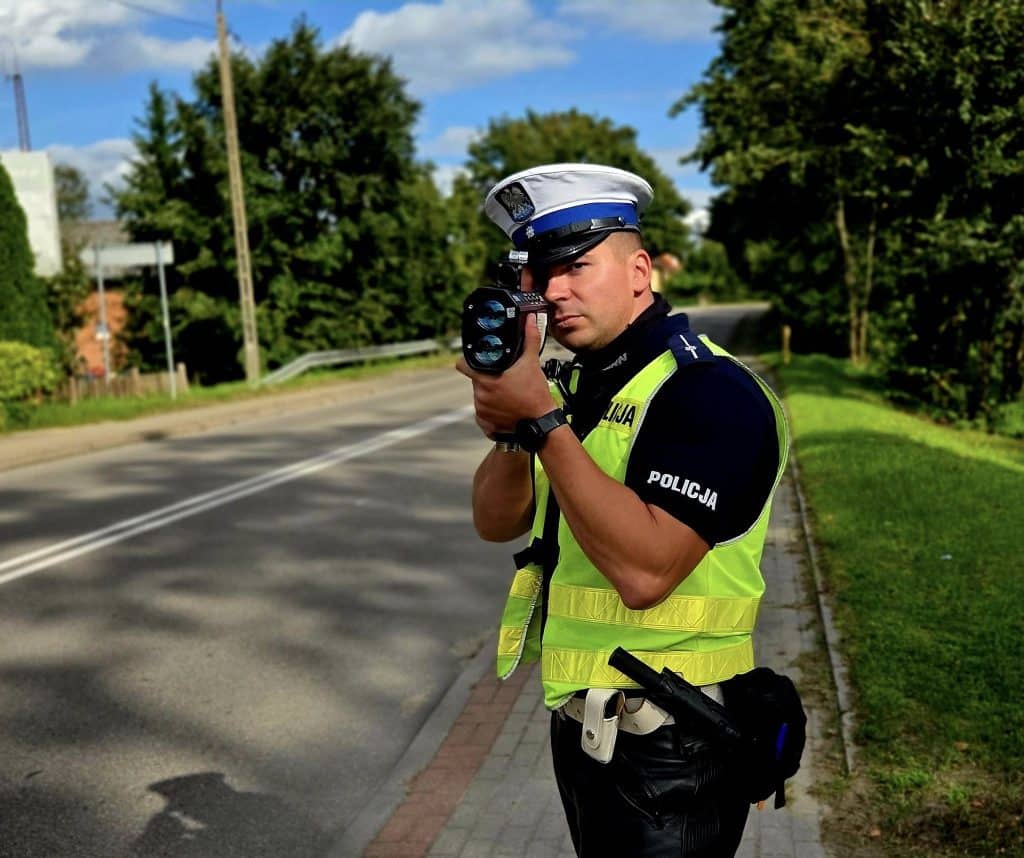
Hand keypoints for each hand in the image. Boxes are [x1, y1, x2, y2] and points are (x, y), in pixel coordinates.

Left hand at [455, 315, 554, 438]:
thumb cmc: (536, 394)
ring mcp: (482, 411)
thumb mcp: (532, 363)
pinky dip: (492, 409)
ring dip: (489, 393)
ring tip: (507, 392)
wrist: (541, 423)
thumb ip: (529, 339)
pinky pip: (483, 413)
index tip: (475, 359)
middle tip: (502, 376)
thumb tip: (530, 320)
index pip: (463, 365)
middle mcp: (480, 396)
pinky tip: (505, 406)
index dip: (466, 360)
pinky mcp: (486, 423)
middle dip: (485, 376)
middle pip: (475, 380)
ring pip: (479, 396)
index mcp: (486, 379)